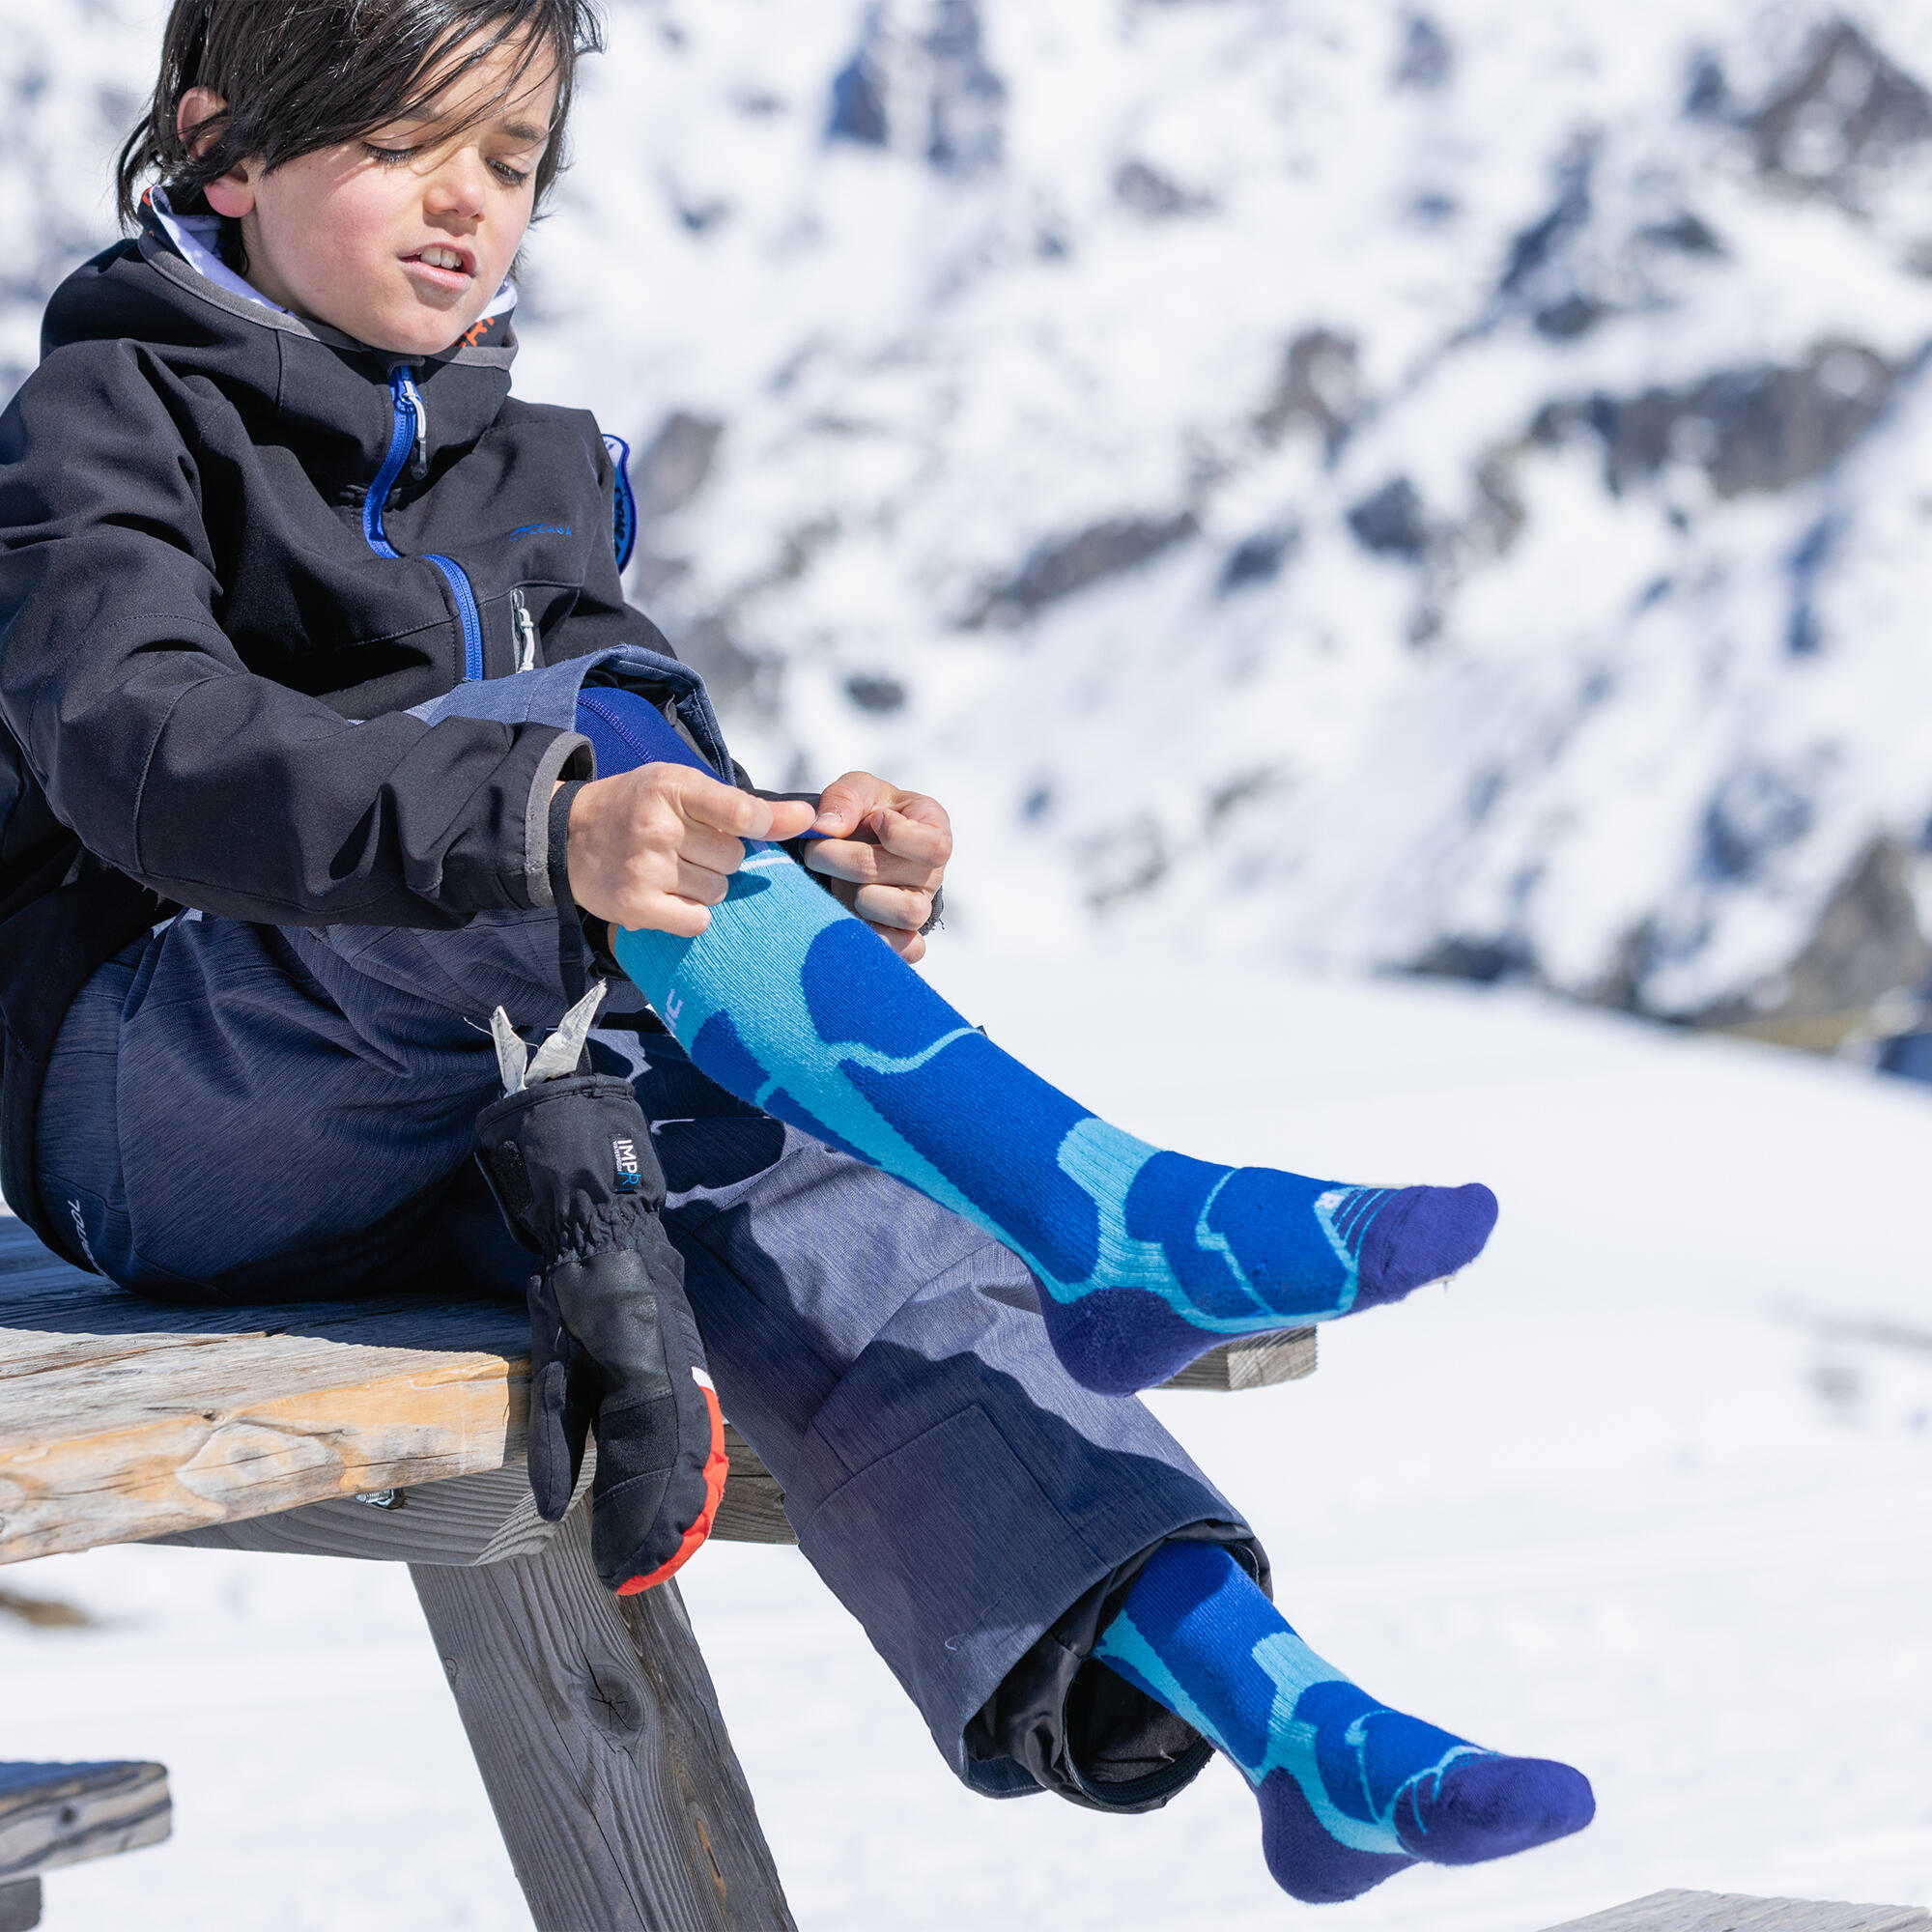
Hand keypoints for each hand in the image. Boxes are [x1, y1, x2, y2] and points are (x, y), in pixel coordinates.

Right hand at [564, 767, 814, 935]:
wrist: (569, 834)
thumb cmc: (638, 808)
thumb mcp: (683, 788)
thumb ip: (744, 806)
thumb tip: (807, 818)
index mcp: (672, 787)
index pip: (742, 813)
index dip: (772, 824)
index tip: (797, 824)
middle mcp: (658, 827)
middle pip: (734, 858)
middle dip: (720, 856)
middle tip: (686, 847)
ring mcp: (645, 868)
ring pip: (718, 891)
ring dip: (704, 886)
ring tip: (670, 869)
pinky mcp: (635, 906)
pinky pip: (697, 920)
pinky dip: (691, 914)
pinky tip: (667, 896)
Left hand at [803, 771, 951, 962]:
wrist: (854, 846)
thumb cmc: (864, 813)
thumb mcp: (857, 790)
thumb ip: (844, 798)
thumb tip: (826, 827)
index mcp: (933, 829)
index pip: (934, 845)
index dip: (898, 835)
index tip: (873, 821)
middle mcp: (932, 871)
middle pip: (904, 876)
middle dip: (846, 860)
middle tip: (815, 851)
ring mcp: (919, 905)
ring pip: (908, 914)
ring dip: (860, 898)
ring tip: (835, 884)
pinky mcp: (903, 935)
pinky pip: (905, 950)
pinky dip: (878, 940)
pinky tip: (848, 920)